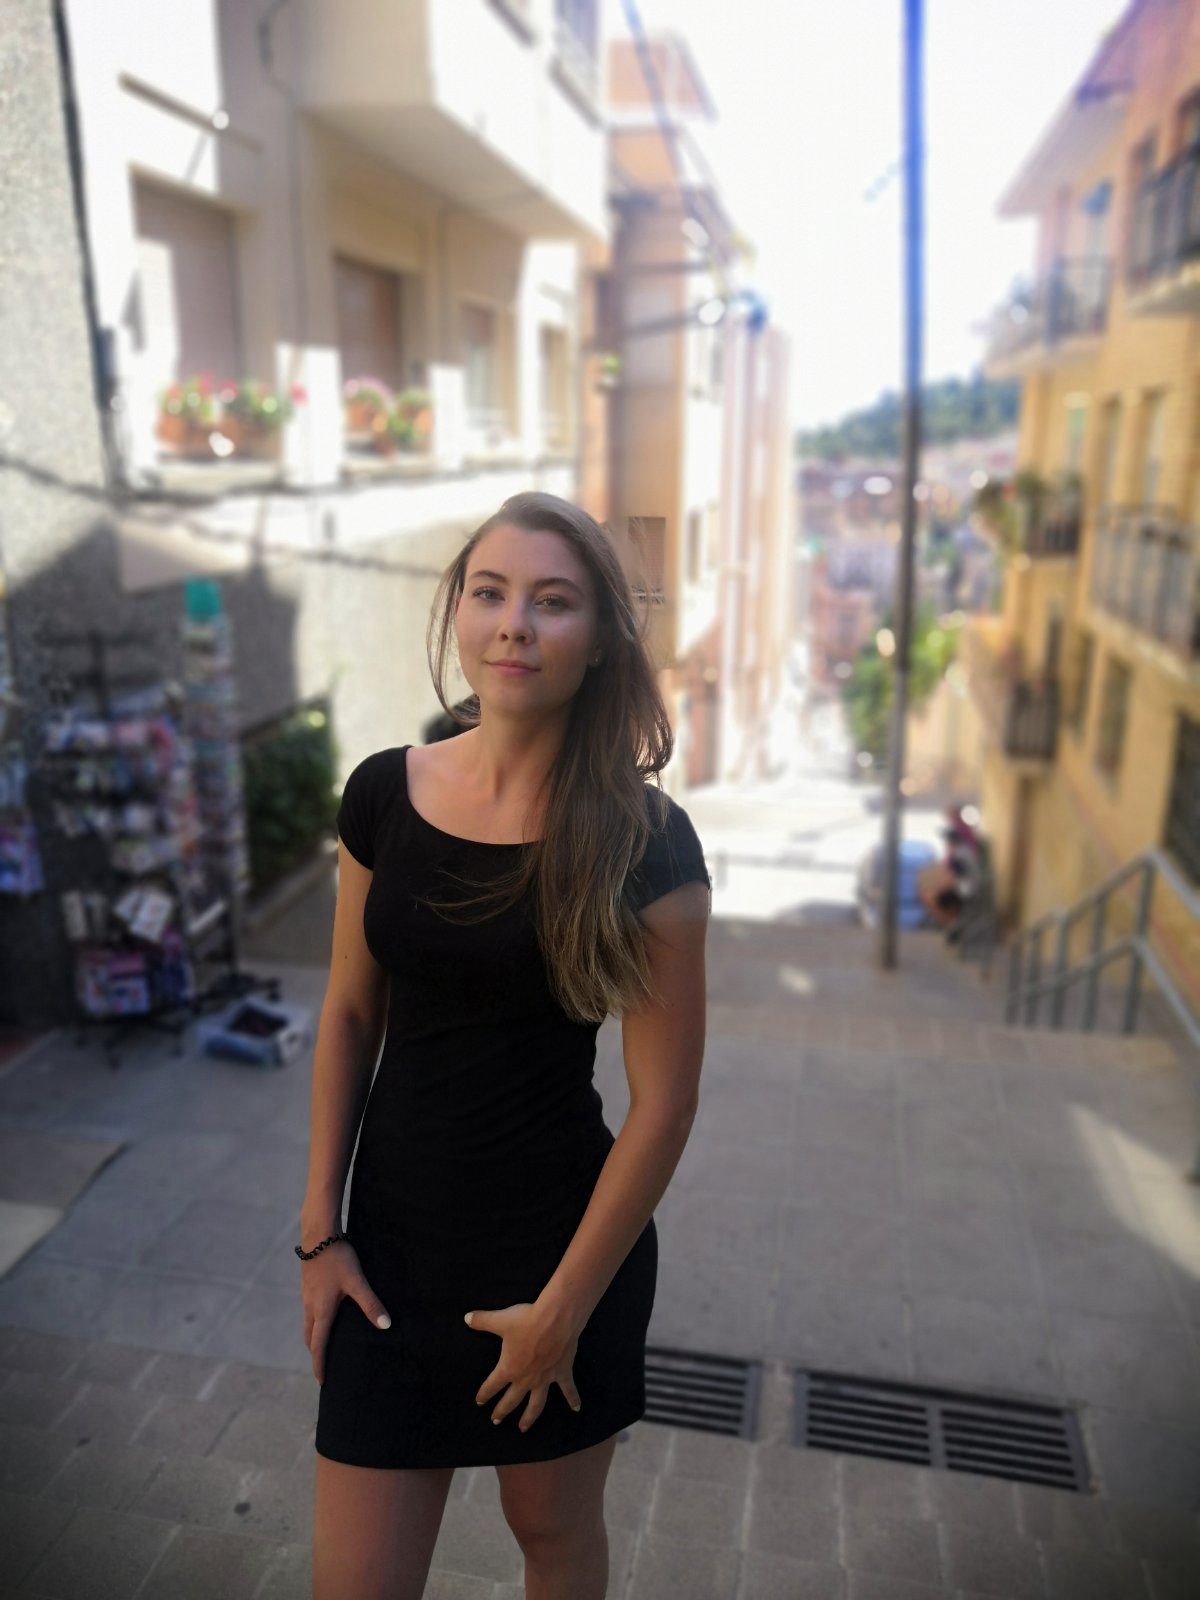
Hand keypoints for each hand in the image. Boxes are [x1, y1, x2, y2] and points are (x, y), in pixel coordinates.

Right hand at [300, 1240, 389, 1384]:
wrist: (318, 1234)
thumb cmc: (338, 1258)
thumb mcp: (357, 1281)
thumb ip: (371, 1304)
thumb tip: (386, 1326)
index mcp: (322, 1311)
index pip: (319, 1346)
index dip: (320, 1365)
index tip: (322, 1381)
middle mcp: (310, 1306)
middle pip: (310, 1337)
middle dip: (316, 1354)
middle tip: (322, 1367)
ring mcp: (306, 1295)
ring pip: (307, 1323)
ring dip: (314, 1337)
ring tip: (323, 1345)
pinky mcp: (307, 1284)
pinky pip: (308, 1310)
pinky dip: (314, 1321)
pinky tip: (323, 1315)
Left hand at [465, 1301, 582, 1431]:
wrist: (555, 1320)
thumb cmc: (526, 1320)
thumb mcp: (500, 1320)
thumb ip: (482, 1320)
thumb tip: (466, 1318)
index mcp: (509, 1368)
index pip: (492, 1385)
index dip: (484, 1394)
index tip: (479, 1402)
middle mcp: (526, 1379)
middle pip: (511, 1400)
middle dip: (502, 1411)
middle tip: (496, 1421)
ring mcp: (545, 1379)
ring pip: (536, 1404)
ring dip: (529, 1417)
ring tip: (523, 1428)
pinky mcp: (562, 1373)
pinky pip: (568, 1390)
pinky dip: (573, 1399)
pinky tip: (576, 1408)